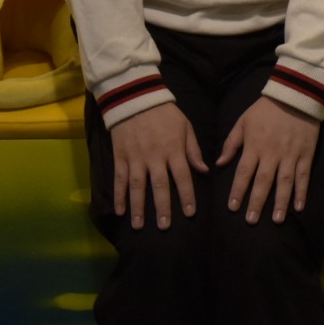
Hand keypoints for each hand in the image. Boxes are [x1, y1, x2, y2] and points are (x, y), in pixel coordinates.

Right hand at [109, 104, 204, 228]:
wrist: (135, 96)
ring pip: (137, 186)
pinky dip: (118, 195)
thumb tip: (205, 171)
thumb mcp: (185, 126)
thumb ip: (194, 150)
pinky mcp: (120, 156)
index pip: (182, 177)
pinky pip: (119, 179)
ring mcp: (135, 157)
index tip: (190, 213)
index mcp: (173, 149)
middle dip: (162, 208)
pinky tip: (120, 211)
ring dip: (138, 207)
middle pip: (159, 186)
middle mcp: (154, 156)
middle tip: (165, 227)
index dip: (187, 196)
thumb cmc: (165, 112)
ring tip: (138, 226)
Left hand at [222, 96, 322, 221]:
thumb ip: (231, 143)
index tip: (232, 207)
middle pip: (263, 181)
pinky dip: (302, 192)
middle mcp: (272, 153)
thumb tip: (219, 164)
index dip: (238, 190)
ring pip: (284, 182)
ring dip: (280, 202)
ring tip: (276, 221)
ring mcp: (291, 154)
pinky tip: (299, 208)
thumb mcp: (243, 121)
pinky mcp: (306, 154)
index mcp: (254, 145)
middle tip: (251, 221)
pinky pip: (304, 176)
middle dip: (256, 202)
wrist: (295, 95)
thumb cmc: (265, 109)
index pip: (244, 172)